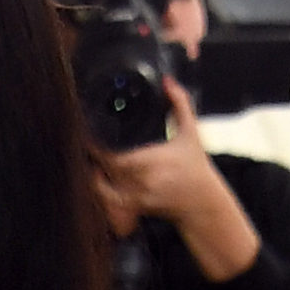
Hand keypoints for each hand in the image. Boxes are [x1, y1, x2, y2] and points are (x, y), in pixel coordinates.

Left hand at [90, 86, 258, 276]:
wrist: (202, 202)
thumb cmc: (196, 167)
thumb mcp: (191, 132)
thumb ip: (180, 103)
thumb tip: (167, 81)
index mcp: (154, 161)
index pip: (115, 157)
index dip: (97, 146)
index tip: (90, 132)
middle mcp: (142, 181)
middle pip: (105, 169)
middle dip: (94, 155)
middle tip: (88, 138)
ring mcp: (136, 197)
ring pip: (102, 188)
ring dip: (93, 173)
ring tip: (91, 157)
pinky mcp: (134, 207)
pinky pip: (109, 201)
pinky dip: (100, 189)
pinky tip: (98, 176)